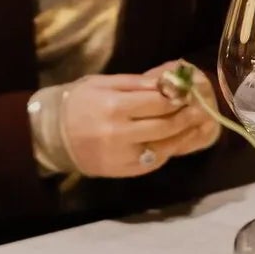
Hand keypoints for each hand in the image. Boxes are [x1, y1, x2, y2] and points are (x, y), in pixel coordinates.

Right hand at [61, 72, 217, 177]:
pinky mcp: (122, 171)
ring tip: (199, 124)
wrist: (52, 134)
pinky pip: (153, 162)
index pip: (157, 102)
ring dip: (184, 136)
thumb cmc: (78, 102)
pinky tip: (179, 140)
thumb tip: (167, 82)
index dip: (178, 97)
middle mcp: (120, 134)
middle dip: (186, 117)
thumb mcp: (103, 83)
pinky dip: (169, 150)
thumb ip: (135, 83)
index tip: (190, 91)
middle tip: (202, 108)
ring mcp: (122, 156)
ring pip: (163, 147)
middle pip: (165, 126)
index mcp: (114, 107)